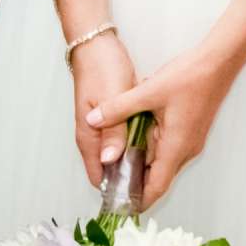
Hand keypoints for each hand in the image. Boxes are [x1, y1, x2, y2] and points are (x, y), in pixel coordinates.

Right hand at [70, 34, 138, 186]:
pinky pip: (125, 139)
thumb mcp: (111, 97)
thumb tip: (110, 159)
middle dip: (130, 178)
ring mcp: (104, 127)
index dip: (116, 190)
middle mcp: (94, 136)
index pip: (99, 175)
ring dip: (135, 162)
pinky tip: (153, 143)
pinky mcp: (114, 118)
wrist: (96, 44)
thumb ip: (113, 128)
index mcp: (89, 135)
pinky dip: (137, 145)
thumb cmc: (101, 68)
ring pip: (120, 154)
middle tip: (153, 185)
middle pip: (111, 168)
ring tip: (156, 169)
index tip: (135, 201)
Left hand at [85, 40, 239, 208]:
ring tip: (116, 159)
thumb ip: (118, 108)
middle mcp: (185, 149)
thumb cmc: (191, 76)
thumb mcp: (149, 91)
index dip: (138, 200)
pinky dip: (150, 147)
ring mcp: (189, 139)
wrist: (220, 61)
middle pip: (158, 176)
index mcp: (177, 146)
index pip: (157, 186)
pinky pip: (167, 146)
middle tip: (109, 180)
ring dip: (142, 162)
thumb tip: (93, 120)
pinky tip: (135, 134)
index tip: (120, 206)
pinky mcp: (189, 129)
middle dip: (134, 181)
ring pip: (162, 160)